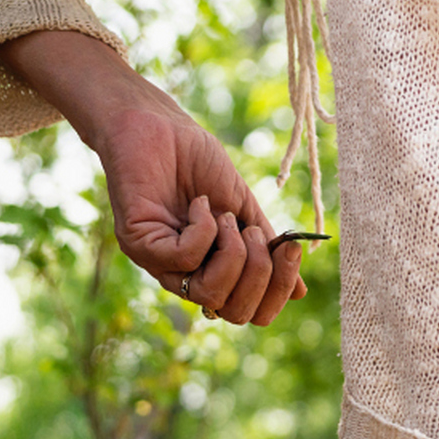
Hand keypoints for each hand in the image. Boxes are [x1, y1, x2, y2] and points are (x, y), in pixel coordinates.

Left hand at [0, 31, 306, 325]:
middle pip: (234, 313)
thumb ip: (268, 249)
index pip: (251, 312)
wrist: (158, 124)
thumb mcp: (243, 208)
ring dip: (233, 254)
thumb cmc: (197, 163)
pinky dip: (204, 230)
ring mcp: (160, 263)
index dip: (277, 291)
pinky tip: (201, 203)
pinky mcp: (139, 242)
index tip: (290, 250)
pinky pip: (184, 258)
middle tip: (257, 233)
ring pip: (209, 294)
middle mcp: (186, 276)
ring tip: (227, 216)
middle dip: (261, 276)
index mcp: (213, 272)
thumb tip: (300, 292)